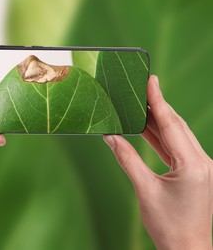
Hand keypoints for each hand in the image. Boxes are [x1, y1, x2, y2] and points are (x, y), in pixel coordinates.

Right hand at [104, 76, 211, 249]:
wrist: (188, 248)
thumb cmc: (168, 225)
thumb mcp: (144, 190)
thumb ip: (127, 159)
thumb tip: (110, 137)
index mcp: (193, 165)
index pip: (172, 125)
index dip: (159, 101)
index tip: (152, 81)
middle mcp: (203, 162)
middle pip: (176, 126)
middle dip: (158, 107)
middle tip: (143, 88)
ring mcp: (201, 166)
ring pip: (177, 136)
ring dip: (158, 122)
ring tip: (140, 106)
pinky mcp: (196, 172)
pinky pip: (177, 148)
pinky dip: (161, 138)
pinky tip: (146, 129)